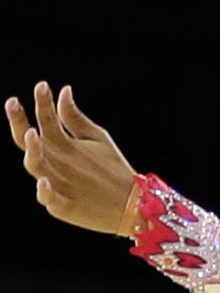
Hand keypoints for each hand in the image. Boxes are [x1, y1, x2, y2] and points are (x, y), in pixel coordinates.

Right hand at [7, 83, 138, 235]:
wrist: (134, 203)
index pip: (46, 120)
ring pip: (36, 166)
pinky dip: (44, 191)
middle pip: (30, 141)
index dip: (42, 102)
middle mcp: (55, 162)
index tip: (42, 85)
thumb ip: (75, 118)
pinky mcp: (65, 206)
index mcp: (61, 144)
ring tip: (32, 134)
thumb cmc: (112, 169)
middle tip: (13, 103)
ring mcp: (57, 184)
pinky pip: (49, 199)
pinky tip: (44, 182)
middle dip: (18, 122)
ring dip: (32, 151)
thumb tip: (64, 89)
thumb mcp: (95, 139)